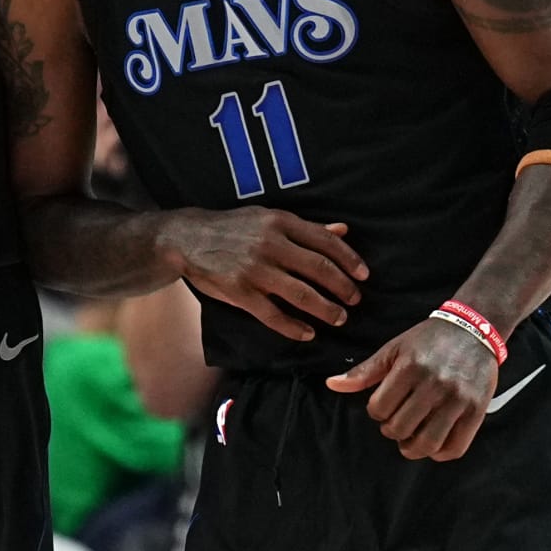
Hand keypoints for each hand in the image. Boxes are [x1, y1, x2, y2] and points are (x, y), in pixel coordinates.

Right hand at [162, 210, 365, 341]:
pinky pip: (272, 315)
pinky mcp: (239, 292)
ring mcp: (254, 270)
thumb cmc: (232, 227)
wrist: (186, 238)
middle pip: (318, 269)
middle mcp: (270, 244)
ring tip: (339, 318)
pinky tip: (307, 333)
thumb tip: (343, 230)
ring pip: (301, 294)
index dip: (349, 260)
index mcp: (280, 222)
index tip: (364, 275)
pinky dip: (293, 326)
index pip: (325, 242)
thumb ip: (305, 227)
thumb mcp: (268, 217)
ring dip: (325, 309)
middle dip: (342, 288)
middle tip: (355, 300)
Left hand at [327, 315, 496, 460]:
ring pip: (427, 443)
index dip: (376, 412)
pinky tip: (433, 444)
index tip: (384, 406)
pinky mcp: (476, 410)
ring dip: (412, 448)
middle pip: (401, 429)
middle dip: (392, 430)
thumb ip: (364, 371)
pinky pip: (455, 447)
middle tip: (397, 422)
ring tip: (411, 438)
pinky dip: (440, 453)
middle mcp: (434, 384)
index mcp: (410, 367)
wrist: (474, 329)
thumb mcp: (394, 349)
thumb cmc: (429, 340)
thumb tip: (332, 384)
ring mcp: (457, 399)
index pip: (379, 409)